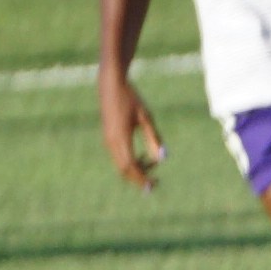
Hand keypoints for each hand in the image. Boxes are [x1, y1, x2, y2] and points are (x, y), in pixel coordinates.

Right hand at [100, 70, 162, 189]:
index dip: (142, 178)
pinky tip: (143, 157)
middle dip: (139, 178)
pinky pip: (118, 157)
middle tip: (155, 181)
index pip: (131, 166)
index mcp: (121, 138)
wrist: (111, 85)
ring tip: (153, 164)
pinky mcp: (108, 137)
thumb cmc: (131, 98)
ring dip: (135, 169)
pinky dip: (130, 162)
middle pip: (124, 170)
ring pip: (120, 164)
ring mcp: (108, 140)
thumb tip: (162, 158)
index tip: (154, 184)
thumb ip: (153, 138)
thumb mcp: (146, 117)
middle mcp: (111, 142)